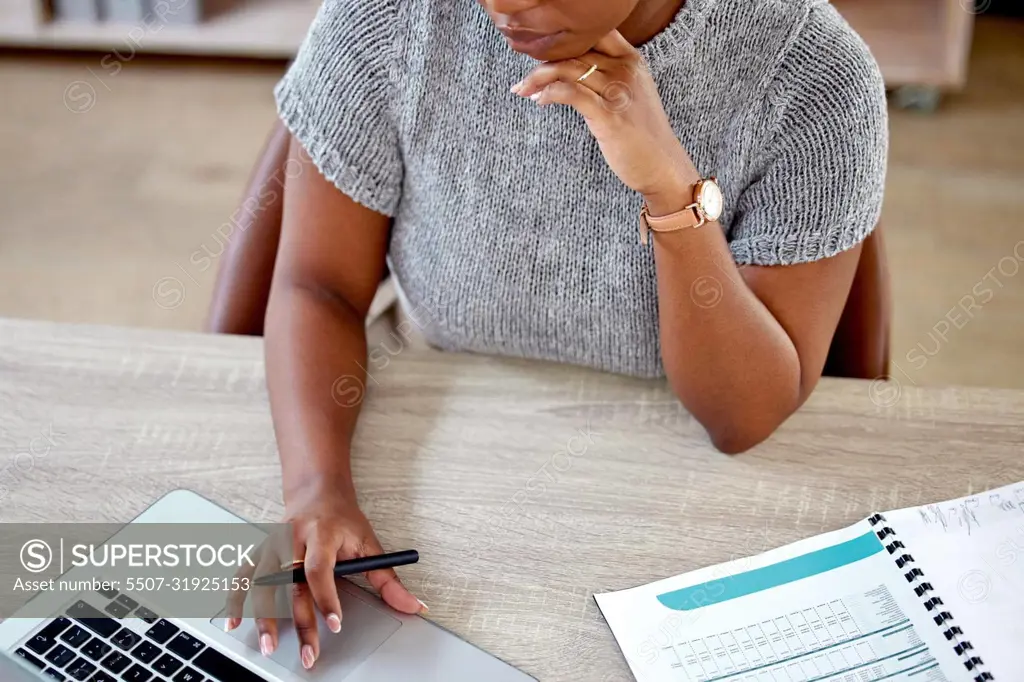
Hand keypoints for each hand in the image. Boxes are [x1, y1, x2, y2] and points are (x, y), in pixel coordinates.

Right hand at [225, 485, 424, 669]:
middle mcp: (293, 539)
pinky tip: (235, 621)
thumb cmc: (343, 519)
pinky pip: (243, 575)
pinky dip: (236, 598)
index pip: (320, 568)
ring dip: (263, 615)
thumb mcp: (370, 543)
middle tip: (307, 652)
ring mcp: (273, 545)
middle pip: (290, 584)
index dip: (326, 597)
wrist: (317, 491)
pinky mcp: (260, 550)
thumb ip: (389, 579)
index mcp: (323, 534)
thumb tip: (414, 606)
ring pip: (262, 582)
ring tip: (269, 645)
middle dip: (298, 621)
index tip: (335, 623)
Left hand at [512, 31, 698, 208]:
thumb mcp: (631, 94)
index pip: (595, 32)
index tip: (543, 55)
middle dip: (542, 63)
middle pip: (574, 51)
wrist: (663, 166)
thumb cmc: (643, 134)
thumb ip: (607, 76)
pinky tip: (540, 101)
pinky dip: (549, 94)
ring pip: (568, 69)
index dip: (565, 39)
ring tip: (523, 90)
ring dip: (539, 79)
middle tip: (525, 79)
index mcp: (631, 60)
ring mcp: (617, 91)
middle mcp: (625, 70)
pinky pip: (570, 93)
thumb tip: (571, 71)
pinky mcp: (608, 115)